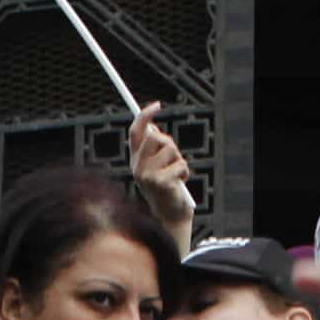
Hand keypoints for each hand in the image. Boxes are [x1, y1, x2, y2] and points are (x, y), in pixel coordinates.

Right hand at [127, 100, 195, 245]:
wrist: (169, 215)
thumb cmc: (166, 188)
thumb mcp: (156, 166)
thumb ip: (153, 148)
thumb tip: (152, 126)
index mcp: (135, 160)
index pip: (135, 132)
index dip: (145, 116)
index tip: (157, 105)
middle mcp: (137, 167)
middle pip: (155, 136)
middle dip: (169, 144)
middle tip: (174, 158)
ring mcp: (147, 175)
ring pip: (170, 150)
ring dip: (179, 160)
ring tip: (176, 175)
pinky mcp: (160, 183)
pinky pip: (180, 165)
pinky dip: (185, 173)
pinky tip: (179, 184)